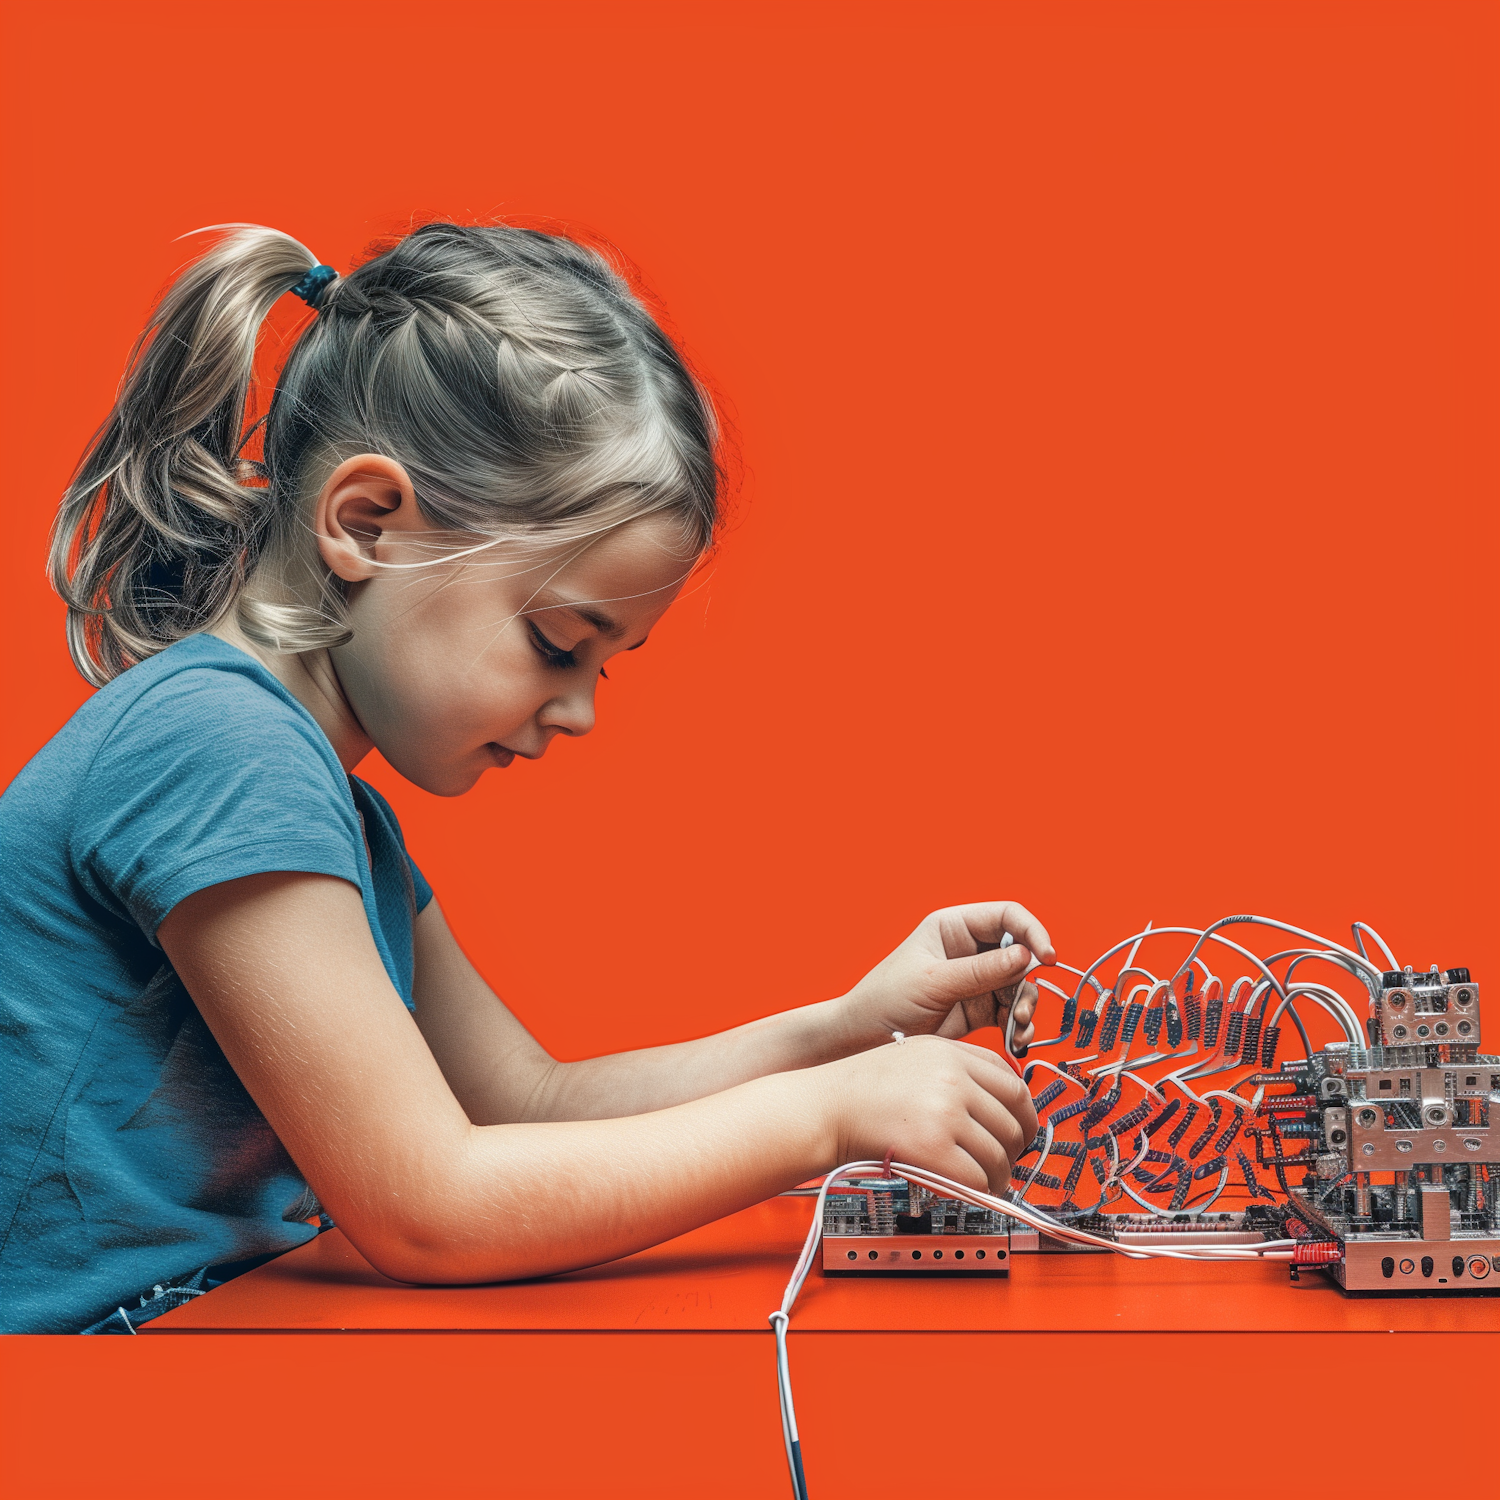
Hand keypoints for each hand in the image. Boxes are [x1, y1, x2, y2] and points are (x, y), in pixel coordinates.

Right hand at [809, 1034, 1038, 1193]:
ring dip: (1001, 1175)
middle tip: (1006, 1160)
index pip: (1014, 1085)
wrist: (828, 1108)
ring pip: (999, 1155)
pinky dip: (982, 1190)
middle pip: (1013, 1122)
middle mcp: (953, 1080)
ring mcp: (944, 1114)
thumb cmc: (865, 1087)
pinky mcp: (932, 1148)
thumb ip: (960, 1069)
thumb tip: (1002, 1101)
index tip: (1023, 1130)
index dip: (1026, 1114)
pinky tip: (972, 1189)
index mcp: (952, 1053)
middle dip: (1016, 1150)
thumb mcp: (917, 1055)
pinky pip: (978, 1177)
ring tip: (989, 1180)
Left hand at [837, 901, 1054, 1054]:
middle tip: (1024, 1011)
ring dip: (1025, 1008)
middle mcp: (968, 949)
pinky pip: (1010, 1012)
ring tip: (1017, 1030)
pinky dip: (1017, 1025)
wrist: (862, 1040)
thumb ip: (980, 972)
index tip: (1047, 958)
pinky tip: (1014, 1042)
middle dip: (1028, 981)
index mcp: (952, 927)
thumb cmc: (885, 1001)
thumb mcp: (934, 983)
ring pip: (1019, 985)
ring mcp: (975, 979)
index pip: (1006, 916)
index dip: (1032, 931)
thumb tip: (1025, 956)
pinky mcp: (977, 1008)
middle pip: (1020, 953)